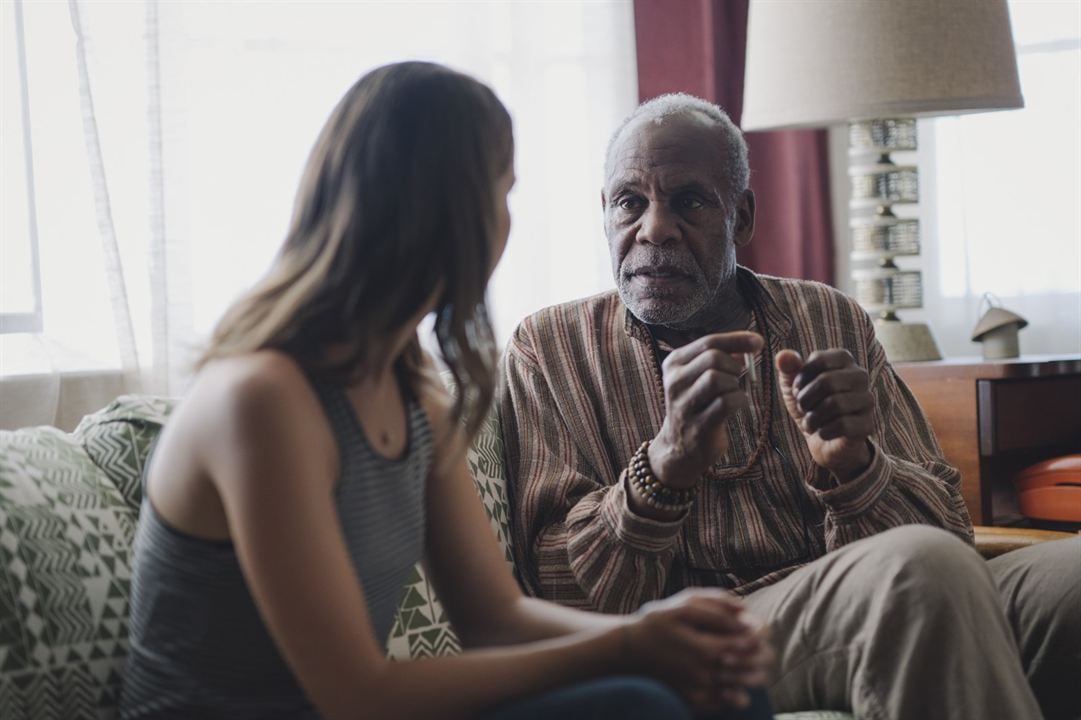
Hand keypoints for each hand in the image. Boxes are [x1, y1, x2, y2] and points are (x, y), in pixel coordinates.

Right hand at [626, 588, 773, 713]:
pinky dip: (737, 694)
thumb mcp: (684, 604)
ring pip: (742, 689)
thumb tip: (745, 610)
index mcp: (704, 648)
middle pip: (750, 670)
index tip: (758, 631)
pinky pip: (726, 703)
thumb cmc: (659, 622)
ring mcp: (699, 691)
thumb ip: (716, 605)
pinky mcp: (694, 703)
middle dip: (762, 659)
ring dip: (753, 677)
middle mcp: (703, 675)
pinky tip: (734, 683)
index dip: (759, 637)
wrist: (629, 651)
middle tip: (762, 650)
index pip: (749, 646)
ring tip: (752, 666)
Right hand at [648, 332, 763, 488]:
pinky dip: (740, 400)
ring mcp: (683, 405)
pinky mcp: (697, 426)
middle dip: (734, 365)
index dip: (737, 339)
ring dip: (734, 384)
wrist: (680, 448)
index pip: (708, 342)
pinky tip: (739, 404)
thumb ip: (720, 358)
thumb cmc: (696, 406)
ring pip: (716, 378)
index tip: (759, 342)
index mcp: (674, 364)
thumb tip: (749, 343)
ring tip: (733, 392)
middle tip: (738, 377)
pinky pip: (725, 403)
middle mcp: (674, 382)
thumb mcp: (699, 377)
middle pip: (712, 358)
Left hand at [775, 349, 874, 480]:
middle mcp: (860, 376)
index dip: (801, 379)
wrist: (824, 440)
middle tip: (803, 409)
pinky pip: (843, 425)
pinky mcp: (868, 424)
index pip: (819, 360)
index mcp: (843, 359)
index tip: (798, 391)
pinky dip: (824, 431)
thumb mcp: (793, 386)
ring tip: (810, 423)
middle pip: (827, 382)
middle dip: (805, 400)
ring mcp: (867, 400)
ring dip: (813, 418)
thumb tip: (783, 356)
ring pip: (835, 404)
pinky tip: (822, 433)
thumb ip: (787, 368)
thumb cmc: (810, 406)